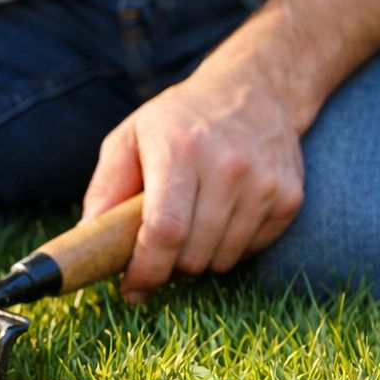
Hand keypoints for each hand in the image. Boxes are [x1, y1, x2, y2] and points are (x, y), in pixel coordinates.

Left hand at [80, 56, 306, 302]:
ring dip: (198, 259)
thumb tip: (90, 236)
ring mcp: (264, 184)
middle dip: (168, 267)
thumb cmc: (178, 121)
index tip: (132, 287)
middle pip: (193, 253)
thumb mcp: (129, 138)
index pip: (166, 230)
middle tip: (156, 252)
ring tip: (188, 229)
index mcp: (181, 152)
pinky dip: (229, 248)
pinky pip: (251, 250)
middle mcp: (228, 168)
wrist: (253, 91)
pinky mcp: (289, 198)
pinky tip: (219, 217)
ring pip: (223, 259)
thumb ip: (105, 187)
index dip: (147, 269)